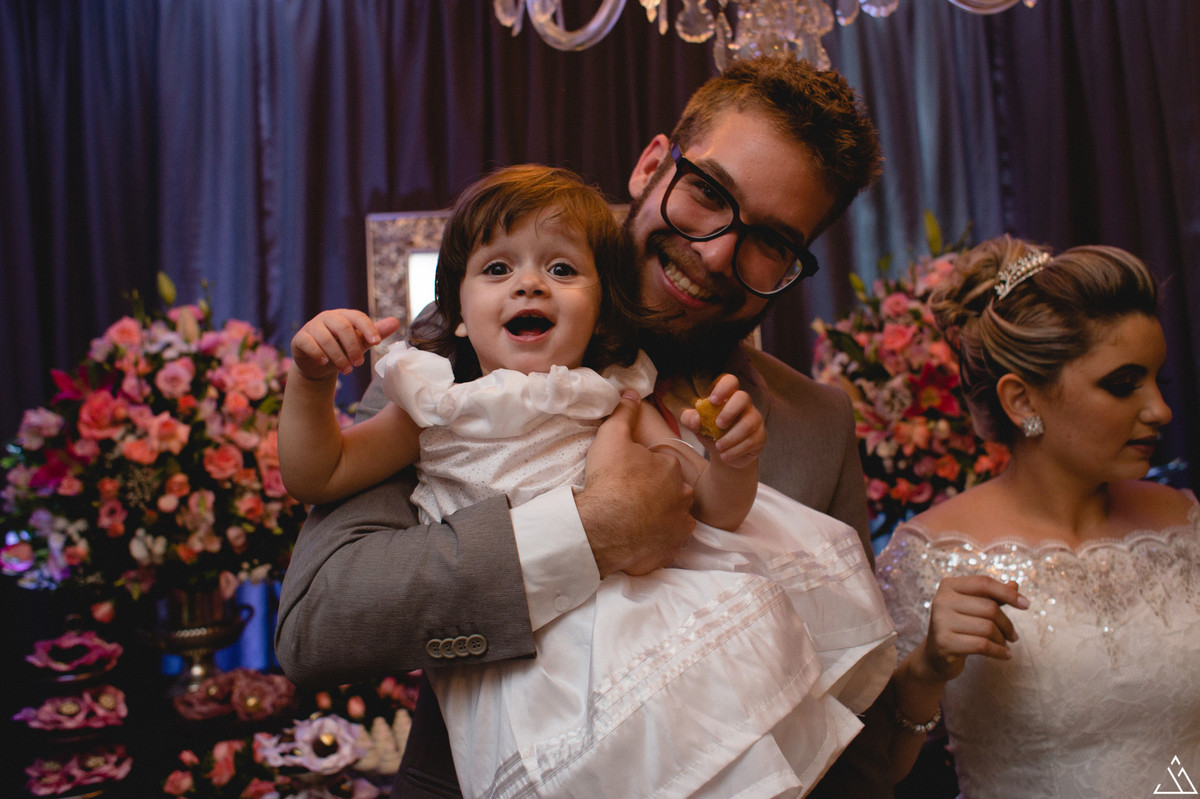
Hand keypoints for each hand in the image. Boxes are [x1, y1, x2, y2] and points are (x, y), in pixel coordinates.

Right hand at [291, 310, 400, 380]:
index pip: (357, 317)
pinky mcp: (299, 339)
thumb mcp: (361, 342)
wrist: (318, 365)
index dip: (368, 328)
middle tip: (359, 364)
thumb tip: (395, 322)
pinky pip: (308, 343)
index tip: (377, 343)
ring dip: (338, 356)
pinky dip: (318, 353)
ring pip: (326, 338)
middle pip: (342, 327)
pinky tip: (325, 362)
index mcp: (344, 316)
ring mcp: (312, 327)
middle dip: (353, 347)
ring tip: (347, 370)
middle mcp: (327, 318)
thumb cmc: (342, 349)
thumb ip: (375, 332)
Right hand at [577, 391, 695, 576]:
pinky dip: (654, 543)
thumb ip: (624, 413)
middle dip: (656, 495)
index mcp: (672, 469)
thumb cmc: (609, 480)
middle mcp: (683, 497)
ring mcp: (679, 527)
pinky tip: (636, 540)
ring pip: (672, 520)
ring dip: (658, 520)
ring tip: (633, 522)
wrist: (603, 526)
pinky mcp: (671, 551)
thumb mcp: (612, 437)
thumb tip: (632, 392)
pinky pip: (665, 545)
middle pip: (671, 493)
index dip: (645, 471)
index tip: (628, 478)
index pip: (663, 466)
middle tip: (630, 500)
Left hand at [679, 374, 764, 468]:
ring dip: (731, 437)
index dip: (723, 387)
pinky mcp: (760, 436)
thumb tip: (695, 419)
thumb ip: (690, 419)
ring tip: (719, 447)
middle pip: (743, 397)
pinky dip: (735, 450)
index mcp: (727, 397)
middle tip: (718, 425)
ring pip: (747, 424)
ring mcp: (754, 419)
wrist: (724, 455)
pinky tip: (725, 455)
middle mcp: (744, 405)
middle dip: (729, 411)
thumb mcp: (696, 426)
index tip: (712, 400)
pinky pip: (751, 441)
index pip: (730, 381)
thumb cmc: (711, 433)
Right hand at [916, 575, 1029, 683]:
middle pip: (989, 608)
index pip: (984, 583)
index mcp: (948, 586)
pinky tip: (1004, 655)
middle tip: (1013, 636)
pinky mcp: (944, 643)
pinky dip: (999, 651)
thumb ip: (992, 596)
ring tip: (1005, 645)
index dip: (1008, 593)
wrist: (935, 656)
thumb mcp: (973, 608)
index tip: (1026, 605)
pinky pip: (982, 645)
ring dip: (1002, 640)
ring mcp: (941, 621)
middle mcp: (942, 600)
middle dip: (1007, 624)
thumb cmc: (959, 627)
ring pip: (988, 628)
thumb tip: (1015, 585)